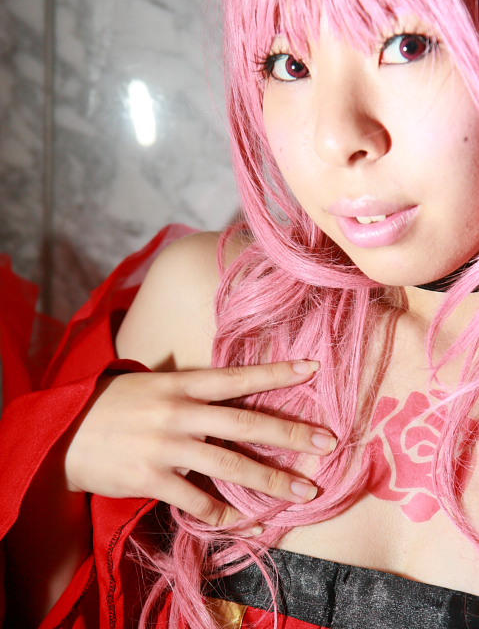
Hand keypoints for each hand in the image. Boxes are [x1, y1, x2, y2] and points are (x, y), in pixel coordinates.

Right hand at [65, 361, 335, 528]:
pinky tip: (252, 522)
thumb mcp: (152, 384)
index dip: (276, 373)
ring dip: (273, 481)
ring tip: (305, 492)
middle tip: (329, 442)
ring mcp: (166, 447)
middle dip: (291, 434)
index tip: (312, 369)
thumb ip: (191, 390)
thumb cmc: (113, 405)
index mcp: (180, 383)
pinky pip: (200, 502)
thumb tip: (232, 396)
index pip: (237, 377)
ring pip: (230, 466)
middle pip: (245, 423)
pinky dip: (230, 515)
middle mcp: (178, 412)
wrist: (64, 433)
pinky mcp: (152, 479)